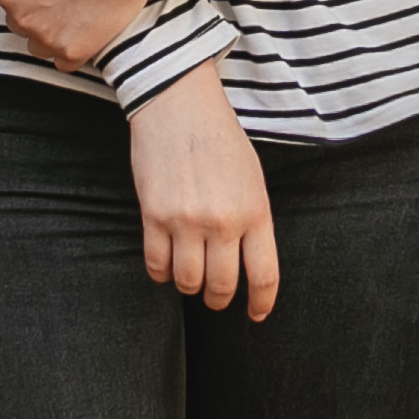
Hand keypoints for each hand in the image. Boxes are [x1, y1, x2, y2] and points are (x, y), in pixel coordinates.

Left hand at [0, 0, 158, 68]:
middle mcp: (21, 17)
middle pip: (12, 14)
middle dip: (26, 0)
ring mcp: (48, 37)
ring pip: (33, 39)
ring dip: (44, 25)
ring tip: (70, 1)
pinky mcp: (75, 51)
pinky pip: (60, 59)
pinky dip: (67, 46)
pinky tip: (81, 24)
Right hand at [126, 67, 278, 318]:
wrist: (178, 104)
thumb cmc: (219, 139)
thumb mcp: (252, 178)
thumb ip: (252, 220)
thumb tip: (247, 261)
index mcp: (255, 211)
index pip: (264, 276)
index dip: (261, 303)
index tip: (256, 314)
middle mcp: (223, 221)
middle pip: (222, 286)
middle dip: (219, 299)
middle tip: (215, 298)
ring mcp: (186, 221)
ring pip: (187, 282)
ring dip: (189, 286)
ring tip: (189, 277)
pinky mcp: (154, 216)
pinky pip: (156, 265)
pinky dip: (161, 273)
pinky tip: (165, 265)